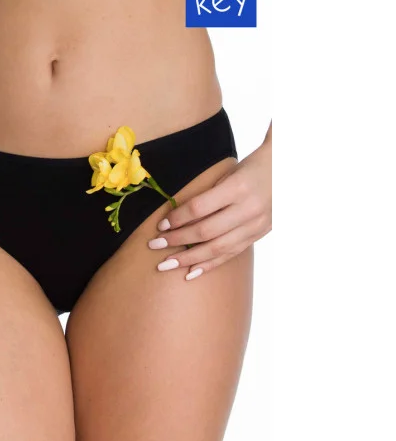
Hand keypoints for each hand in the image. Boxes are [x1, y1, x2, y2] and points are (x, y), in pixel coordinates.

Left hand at [148, 131, 271, 279]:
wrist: (286, 170)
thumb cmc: (249, 168)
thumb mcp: (227, 173)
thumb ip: (206, 195)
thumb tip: (175, 218)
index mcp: (237, 188)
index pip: (199, 208)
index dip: (177, 218)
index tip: (160, 225)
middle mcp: (248, 209)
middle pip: (205, 231)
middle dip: (177, 241)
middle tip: (154, 245)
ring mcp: (256, 224)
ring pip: (217, 248)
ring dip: (189, 259)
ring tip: (166, 264)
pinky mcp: (259, 234)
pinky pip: (231, 254)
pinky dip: (210, 265)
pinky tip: (191, 273)